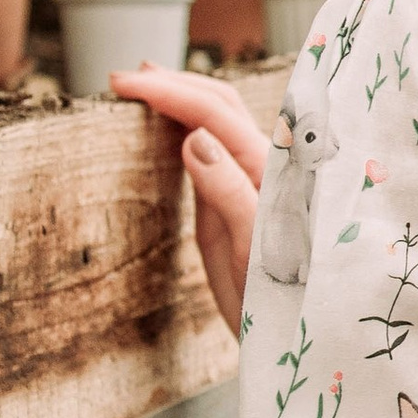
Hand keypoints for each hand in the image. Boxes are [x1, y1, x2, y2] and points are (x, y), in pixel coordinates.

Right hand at [112, 66, 263, 328]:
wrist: (294, 339)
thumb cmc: (277, 302)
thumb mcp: (250, 252)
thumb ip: (229, 192)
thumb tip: (193, 136)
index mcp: (270, 176)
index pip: (217, 115)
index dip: (171, 93)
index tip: (126, 84)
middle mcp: (268, 170)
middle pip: (222, 106)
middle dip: (174, 86)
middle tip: (122, 79)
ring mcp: (258, 182)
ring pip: (223, 121)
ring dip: (185, 97)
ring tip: (147, 84)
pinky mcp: (247, 198)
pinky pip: (222, 147)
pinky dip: (193, 124)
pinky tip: (174, 123)